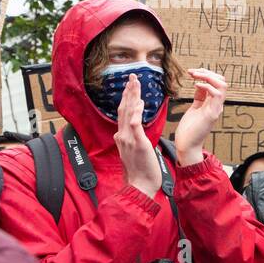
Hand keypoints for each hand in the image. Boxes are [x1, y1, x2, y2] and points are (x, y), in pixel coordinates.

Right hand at [114, 74, 161, 196]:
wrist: (140, 185)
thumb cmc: (141, 169)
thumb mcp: (135, 149)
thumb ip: (133, 136)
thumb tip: (134, 125)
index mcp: (122, 136)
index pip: (124, 113)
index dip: (127, 98)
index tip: (131, 85)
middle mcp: (122, 135)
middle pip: (124, 109)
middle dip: (128, 92)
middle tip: (133, 77)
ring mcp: (128, 139)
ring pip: (128, 114)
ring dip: (132, 97)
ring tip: (135, 83)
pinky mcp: (138, 144)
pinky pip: (135, 127)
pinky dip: (136, 115)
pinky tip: (139, 104)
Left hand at [174, 68, 226, 165]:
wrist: (187, 145)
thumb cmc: (188, 129)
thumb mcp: (194, 108)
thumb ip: (199, 97)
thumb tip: (199, 85)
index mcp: (212, 103)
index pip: (216, 83)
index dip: (205, 74)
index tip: (191, 72)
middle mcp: (217, 105)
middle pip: (221, 81)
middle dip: (207, 72)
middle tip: (193, 72)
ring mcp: (216, 109)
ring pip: (222, 85)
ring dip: (208, 76)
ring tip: (195, 75)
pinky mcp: (213, 113)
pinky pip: (216, 94)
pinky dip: (207, 86)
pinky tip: (195, 85)